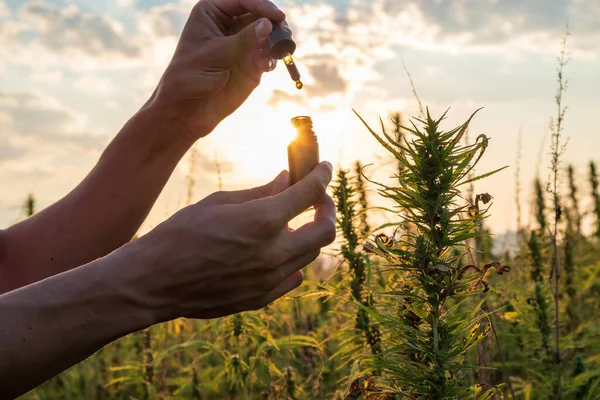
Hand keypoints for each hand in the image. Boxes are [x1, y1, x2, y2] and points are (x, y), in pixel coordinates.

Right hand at [127, 162, 334, 319]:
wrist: (153, 281)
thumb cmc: (179, 234)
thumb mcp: (218, 203)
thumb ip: (259, 193)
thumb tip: (286, 180)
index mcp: (262, 221)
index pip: (310, 192)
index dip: (323, 175)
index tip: (326, 168)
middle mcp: (274, 252)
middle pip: (325, 230)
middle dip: (327, 209)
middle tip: (317, 199)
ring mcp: (270, 279)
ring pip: (311, 254)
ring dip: (308, 234)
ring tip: (292, 222)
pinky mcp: (262, 298)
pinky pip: (293, 277)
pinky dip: (293, 260)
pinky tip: (277, 250)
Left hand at [149, 0, 284, 142]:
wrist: (188, 109)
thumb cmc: (191, 76)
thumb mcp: (216, 54)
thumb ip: (244, 39)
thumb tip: (268, 24)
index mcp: (212, 13)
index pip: (242, 0)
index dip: (261, 5)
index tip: (277, 17)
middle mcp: (229, 25)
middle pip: (259, 14)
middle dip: (273, 22)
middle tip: (284, 33)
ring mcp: (242, 44)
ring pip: (268, 34)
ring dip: (278, 40)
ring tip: (283, 48)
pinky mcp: (251, 63)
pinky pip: (269, 55)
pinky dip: (273, 58)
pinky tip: (267, 67)